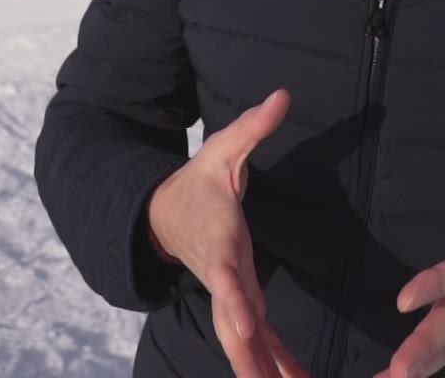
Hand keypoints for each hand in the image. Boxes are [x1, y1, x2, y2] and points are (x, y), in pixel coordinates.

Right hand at [147, 88, 306, 377]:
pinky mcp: (239, 303)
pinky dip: (273, 364)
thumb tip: (281, 94)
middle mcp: (222, 276)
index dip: (235, 300)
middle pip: (232, 324)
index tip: (248, 325)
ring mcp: (228, 295)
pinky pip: (258, 342)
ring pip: (243, 343)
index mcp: (218, 242)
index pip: (224, 275)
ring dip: (262, 370)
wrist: (163, 215)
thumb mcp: (222, 150)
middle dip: (247, 359)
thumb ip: (252, 127)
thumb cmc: (198, 182)